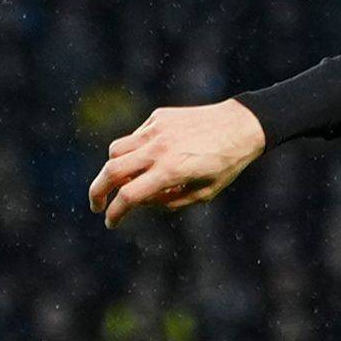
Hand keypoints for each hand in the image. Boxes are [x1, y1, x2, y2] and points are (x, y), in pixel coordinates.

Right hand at [90, 98, 267, 221]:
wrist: (243, 125)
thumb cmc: (227, 163)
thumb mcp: (205, 192)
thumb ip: (171, 201)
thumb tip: (142, 201)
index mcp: (171, 171)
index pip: (130, 196)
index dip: (116, 213)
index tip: (111, 222)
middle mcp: (159, 149)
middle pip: (111, 171)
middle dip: (97, 192)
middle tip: (97, 205)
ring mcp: (156, 130)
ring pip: (116, 150)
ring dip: (113, 169)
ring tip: (124, 180)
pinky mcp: (159, 117)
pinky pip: (135, 136)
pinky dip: (134, 150)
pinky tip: (148, 158)